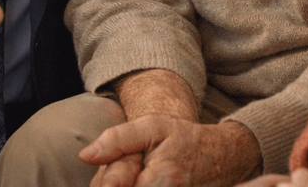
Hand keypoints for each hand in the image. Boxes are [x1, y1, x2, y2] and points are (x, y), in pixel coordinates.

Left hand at [80, 114, 261, 186]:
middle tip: (124, 171)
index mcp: (158, 182)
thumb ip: (118, 140)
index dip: (106, 181)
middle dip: (112, 183)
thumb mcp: (153, 127)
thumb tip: (85, 156)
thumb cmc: (184, 140)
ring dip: (125, 184)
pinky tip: (142, 181)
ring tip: (138, 175)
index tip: (110, 176)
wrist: (221, 158)